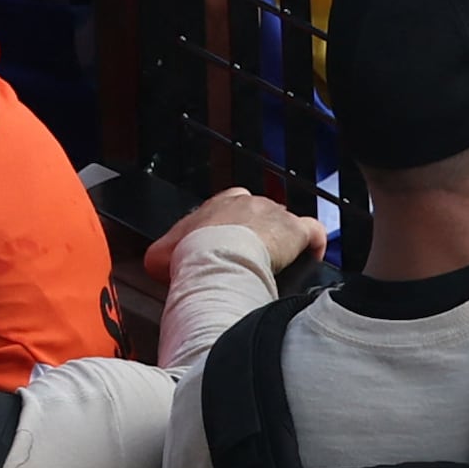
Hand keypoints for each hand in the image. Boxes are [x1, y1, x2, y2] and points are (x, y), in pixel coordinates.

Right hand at [141, 187, 319, 283]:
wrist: (215, 260)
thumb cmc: (192, 256)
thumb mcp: (163, 254)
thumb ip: (163, 253)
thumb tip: (154, 263)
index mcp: (221, 203)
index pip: (231, 205)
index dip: (231, 226)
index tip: (228, 242)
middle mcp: (250, 203)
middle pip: (260, 214)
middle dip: (257, 234)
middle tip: (251, 259)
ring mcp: (275, 215)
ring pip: (284, 224)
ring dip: (282, 243)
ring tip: (277, 265)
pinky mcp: (296, 231)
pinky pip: (314, 233)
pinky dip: (314, 246)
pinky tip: (309, 259)